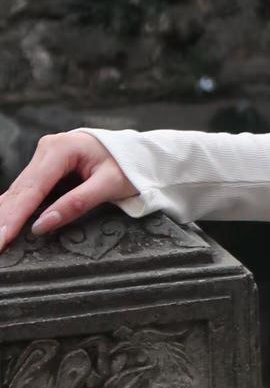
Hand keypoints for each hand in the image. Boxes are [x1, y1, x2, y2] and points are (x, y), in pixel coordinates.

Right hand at [0, 131, 138, 251]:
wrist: (138, 150)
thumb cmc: (129, 165)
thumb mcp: (110, 185)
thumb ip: (76, 204)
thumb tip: (42, 226)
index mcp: (62, 148)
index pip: (31, 189)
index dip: (14, 217)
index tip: (1, 238)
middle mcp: (47, 149)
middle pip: (18, 191)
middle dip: (3, 221)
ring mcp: (43, 158)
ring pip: (17, 192)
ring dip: (4, 217)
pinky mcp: (44, 169)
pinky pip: (25, 192)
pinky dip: (13, 210)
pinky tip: (3, 226)